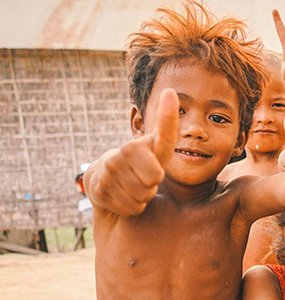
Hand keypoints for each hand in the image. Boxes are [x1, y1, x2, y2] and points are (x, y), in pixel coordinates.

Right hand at [88, 89, 177, 215]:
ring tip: (133, 187)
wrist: (105, 180)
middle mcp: (123, 154)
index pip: (162, 135)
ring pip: (142, 197)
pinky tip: (123, 196)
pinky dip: (132, 208)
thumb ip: (166, 129)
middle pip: (154, 181)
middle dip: (153, 187)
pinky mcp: (99, 190)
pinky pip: (131, 208)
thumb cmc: (141, 164)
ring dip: (142, 198)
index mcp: (140, 144)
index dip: (168, 116)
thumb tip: (168, 91)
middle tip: (144, 179)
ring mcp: (109, 172)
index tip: (170, 92)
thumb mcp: (157, 150)